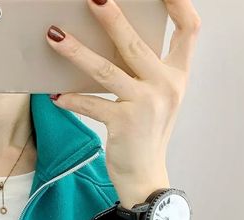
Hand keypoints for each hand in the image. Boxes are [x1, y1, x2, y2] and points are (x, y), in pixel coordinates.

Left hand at [45, 0, 200, 205]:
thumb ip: (147, 70)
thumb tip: (115, 37)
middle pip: (135, 43)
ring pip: (105, 70)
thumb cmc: (147, 134)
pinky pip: (91, 104)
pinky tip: (54, 94)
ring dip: (77, 52)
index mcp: (178, 75)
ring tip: (55, 36)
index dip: (179, 3)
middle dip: (111, 18)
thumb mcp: (158, 98)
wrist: (145, 177)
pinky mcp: (123, 124)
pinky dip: (71, 99)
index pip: (189, 29)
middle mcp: (165, 86)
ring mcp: (145, 105)